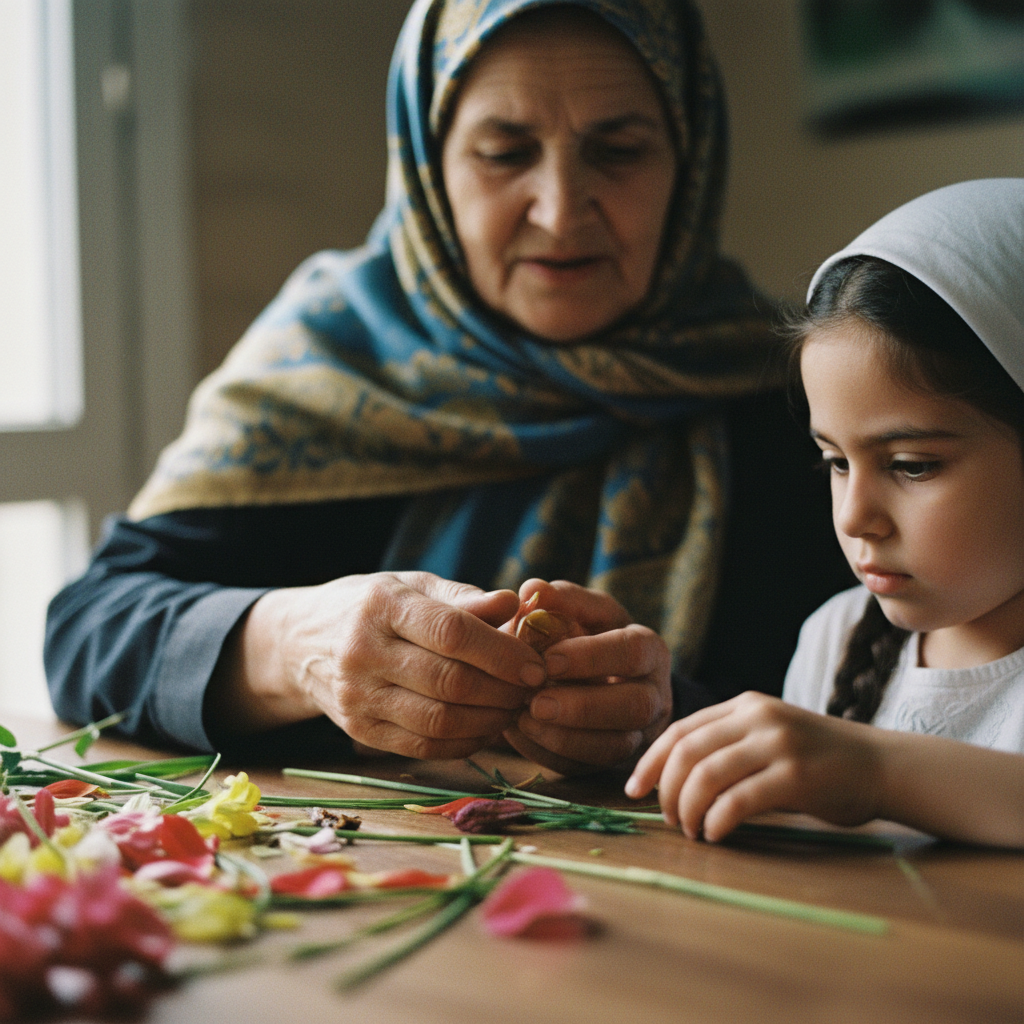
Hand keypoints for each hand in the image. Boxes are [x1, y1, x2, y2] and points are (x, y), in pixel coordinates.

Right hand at [225, 571, 547, 759]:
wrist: (302, 642)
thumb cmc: (375, 606)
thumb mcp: (415, 586)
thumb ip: (465, 598)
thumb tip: (515, 604)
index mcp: (383, 606)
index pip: (451, 633)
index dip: (501, 652)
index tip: (536, 664)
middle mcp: (364, 653)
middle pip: (449, 682)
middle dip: (504, 690)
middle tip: (534, 689)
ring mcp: (358, 697)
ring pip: (438, 721)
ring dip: (490, 720)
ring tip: (515, 707)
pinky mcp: (360, 731)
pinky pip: (423, 747)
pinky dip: (464, 742)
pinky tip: (486, 727)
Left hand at [500, 580, 672, 774]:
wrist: (594, 676)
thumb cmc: (585, 633)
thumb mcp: (580, 610)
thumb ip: (560, 599)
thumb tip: (531, 590)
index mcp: (649, 649)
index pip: (631, 652)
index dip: (592, 657)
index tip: (548, 659)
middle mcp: (654, 694)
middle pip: (633, 706)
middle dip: (582, 706)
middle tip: (535, 701)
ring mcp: (638, 734)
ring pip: (614, 746)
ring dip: (565, 737)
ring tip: (522, 719)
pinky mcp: (612, 762)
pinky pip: (587, 767)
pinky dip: (551, 753)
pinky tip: (520, 734)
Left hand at [625, 692, 881, 840]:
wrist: (881, 765)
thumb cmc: (817, 760)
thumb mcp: (767, 737)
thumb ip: (727, 747)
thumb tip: (671, 781)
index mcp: (743, 705)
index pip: (679, 729)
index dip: (650, 761)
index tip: (634, 789)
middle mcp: (756, 717)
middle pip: (686, 752)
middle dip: (667, 790)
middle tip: (669, 819)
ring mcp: (777, 743)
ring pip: (706, 775)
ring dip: (689, 809)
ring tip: (692, 830)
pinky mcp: (797, 775)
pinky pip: (740, 799)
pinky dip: (718, 820)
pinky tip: (715, 834)